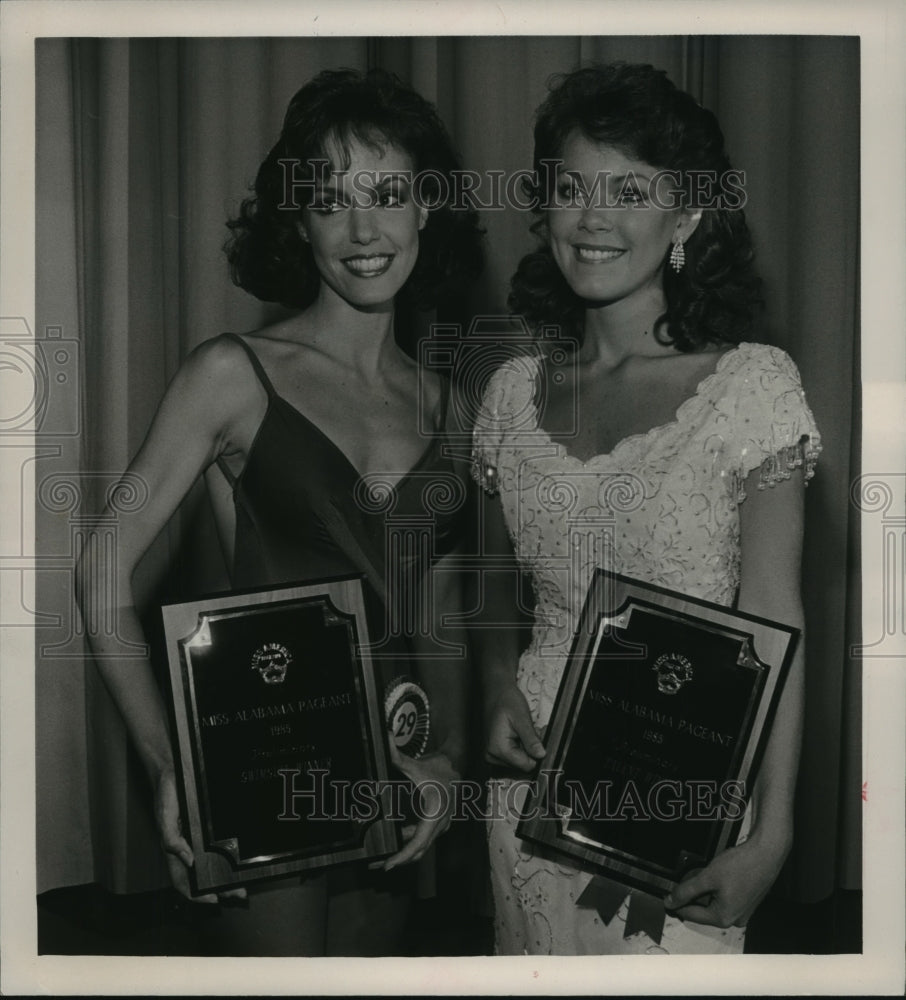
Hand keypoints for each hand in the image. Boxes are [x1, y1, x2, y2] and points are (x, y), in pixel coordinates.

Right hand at [154, 768, 246, 904]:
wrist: (173, 770)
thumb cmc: (166, 795)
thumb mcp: (164, 817)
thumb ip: (172, 839)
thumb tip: (187, 860)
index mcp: (175, 849)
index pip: (182, 880)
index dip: (195, 894)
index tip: (213, 901)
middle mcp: (187, 846)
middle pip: (201, 875)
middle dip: (218, 888)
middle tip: (238, 894)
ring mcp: (198, 837)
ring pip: (212, 863)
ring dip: (225, 876)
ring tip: (242, 883)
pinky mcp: (208, 826)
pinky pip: (218, 844)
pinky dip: (228, 855)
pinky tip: (240, 859)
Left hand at [381, 743, 458, 870]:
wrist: (457, 764)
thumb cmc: (438, 766)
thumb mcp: (416, 765)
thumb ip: (397, 757)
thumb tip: (384, 741)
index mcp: (435, 814)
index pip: (418, 843)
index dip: (402, 856)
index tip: (388, 865)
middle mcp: (440, 823)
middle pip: (419, 851)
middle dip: (398, 860)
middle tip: (377, 865)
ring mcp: (441, 824)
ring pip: (422, 846)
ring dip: (404, 853)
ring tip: (383, 856)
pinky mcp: (438, 822)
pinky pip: (424, 838)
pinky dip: (410, 842)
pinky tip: (396, 838)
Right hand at [484, 683, 545, 771]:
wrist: (496, 692)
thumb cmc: (507, 701)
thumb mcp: (522, 718)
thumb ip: (531, 739)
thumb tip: (541, 755)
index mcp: (497, 749)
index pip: (526, 766)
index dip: (536, 752)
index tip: (537, 736)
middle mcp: (492, 755)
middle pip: (522, 764)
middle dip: (531, 749)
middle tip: (531, 731)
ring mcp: (492, 754)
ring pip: (519, 761)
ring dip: (526, 747)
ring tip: (523, 730)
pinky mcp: (495, 752)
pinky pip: (513, 756)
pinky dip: (520, 746)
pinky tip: (518, 734)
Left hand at [663, 836, 787, 927]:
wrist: (766, 853)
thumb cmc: (741, 864)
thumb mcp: (708, 877)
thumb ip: (687, 891)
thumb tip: (671, 901)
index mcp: (724, 918)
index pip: (691, 915)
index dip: (677, 904)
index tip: (666, 896)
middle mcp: (735, 919)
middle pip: (703, 911)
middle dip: (692, 897)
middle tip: (684, 880)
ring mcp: (742, 912)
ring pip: (714, 904)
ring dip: (704, 893)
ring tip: (703, 875)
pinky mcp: (747, 902)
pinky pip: (725, 900)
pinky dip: (716, 890)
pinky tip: (716, 876)